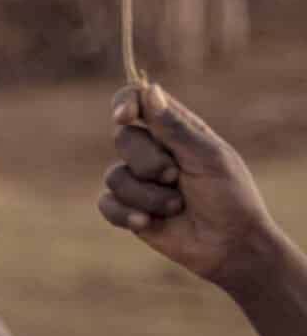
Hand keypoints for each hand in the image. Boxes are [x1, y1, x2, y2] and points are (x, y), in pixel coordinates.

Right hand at [98, 83, 283, 289]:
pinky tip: (148, 223)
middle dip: (148, 162)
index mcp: (176, 130)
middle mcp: (153, 151)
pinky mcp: (127, 209)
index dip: (125, 103)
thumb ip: (175, 127)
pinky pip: (106, 203)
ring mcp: (138, 181)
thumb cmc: (230, 197)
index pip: (139, 101)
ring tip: (176, 207)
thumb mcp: (208, 157)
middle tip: (176, 177)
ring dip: (147, 195)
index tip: (124, 117)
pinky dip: (127, 213)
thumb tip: (148, 90)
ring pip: (114, 175)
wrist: (229, 246)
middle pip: (123, 138)